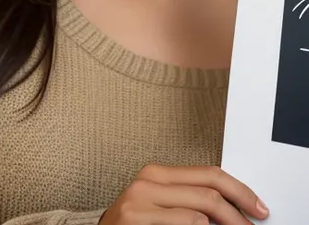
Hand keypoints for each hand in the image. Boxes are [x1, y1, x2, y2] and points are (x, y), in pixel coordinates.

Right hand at [100, 165, 268, 224]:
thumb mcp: (162, 207)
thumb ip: (189, 200)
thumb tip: (231, 208)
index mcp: (157, 173)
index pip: (209, 173)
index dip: (239, 190)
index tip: (258, 207)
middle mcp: (148, 181)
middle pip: (209, 190)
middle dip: (239, 212)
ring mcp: (139, 200)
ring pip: (201, 210)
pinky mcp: (135, 219)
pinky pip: (186, 223)